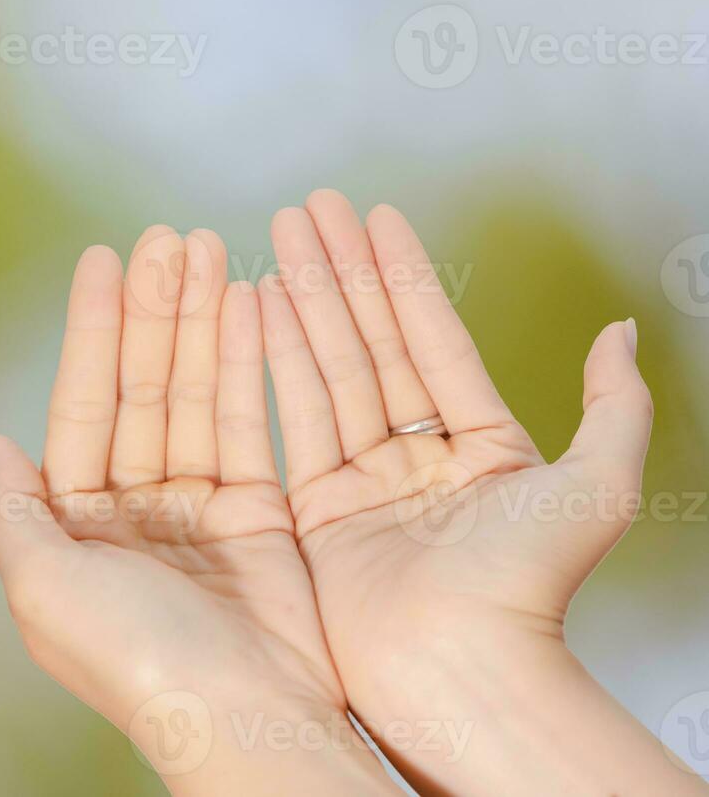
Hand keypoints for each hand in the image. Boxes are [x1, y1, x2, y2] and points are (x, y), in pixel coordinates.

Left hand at [0, 227, 393, 794]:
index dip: (91, 333)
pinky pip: (249, 422)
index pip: (81, 407)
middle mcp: (131, 510)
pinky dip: (247, 365)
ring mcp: (196, 508)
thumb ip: (12, 513)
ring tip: (207, 248)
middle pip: (141, 389)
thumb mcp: (42, 587)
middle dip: (153, 312)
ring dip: (199, 322)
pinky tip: (248, 305)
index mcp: (73, 525)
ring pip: (194, 394)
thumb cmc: (133, 659)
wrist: (242, 715)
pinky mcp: (257, 512)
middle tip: (167, 236)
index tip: (103, 261)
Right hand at [260, 190, 702, 793]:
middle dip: (341, 270)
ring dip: (303, 299)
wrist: (461, 673)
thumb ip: (614, 404)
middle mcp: (416, 458)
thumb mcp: (594, 485)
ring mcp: (360, 483)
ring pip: (327, 369)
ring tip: (278, 236)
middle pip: (371, 341)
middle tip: (310, 205)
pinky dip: (273, 360)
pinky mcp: (313, 512)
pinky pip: (291, 419)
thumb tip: (622, 329)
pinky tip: (257, 307)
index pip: (432, 338)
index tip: (376, 215)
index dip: (402, 275)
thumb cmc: (530, 589)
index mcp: (480, 447)